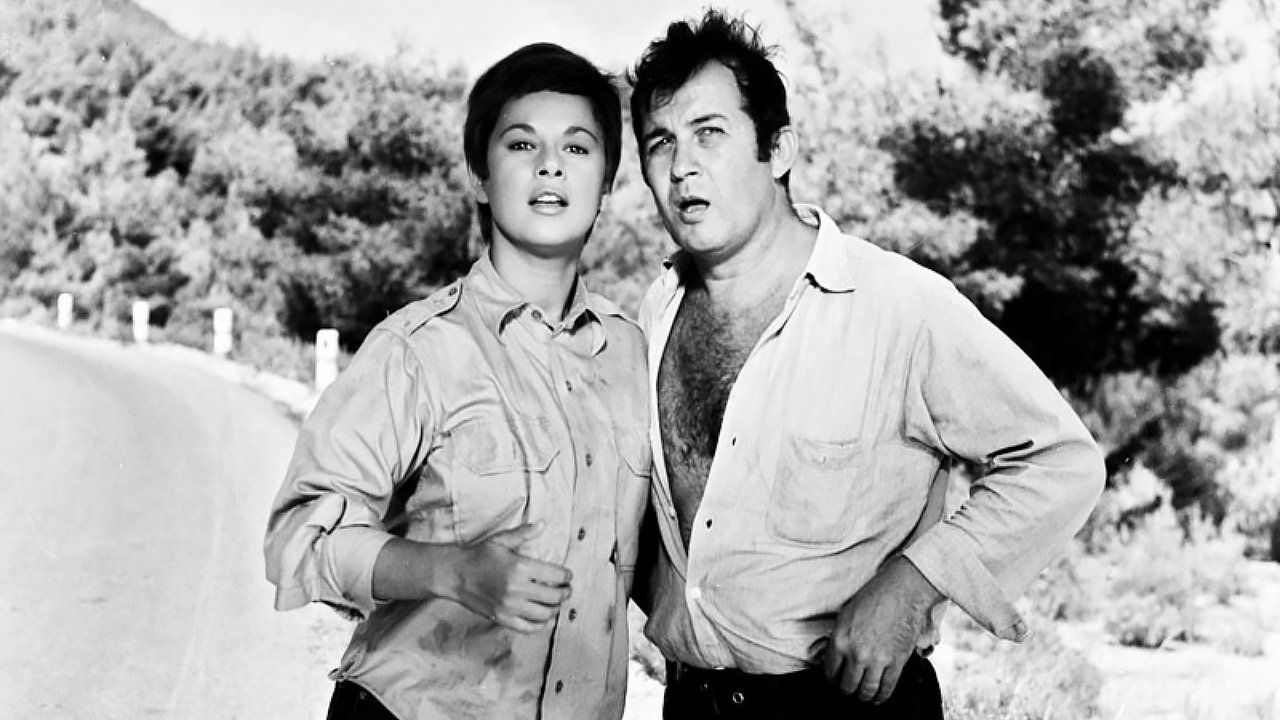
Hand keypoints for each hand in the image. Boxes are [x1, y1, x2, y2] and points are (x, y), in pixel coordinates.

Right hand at [454, 521, 573, 632]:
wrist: (455, 574)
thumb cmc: (479, 556)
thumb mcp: (501, 540)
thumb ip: (524, 533)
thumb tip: (543, 523)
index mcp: (520, 567)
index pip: (556, 575)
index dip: (567, 576)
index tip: (567, 576)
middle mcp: (517, 589)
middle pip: (554, 596)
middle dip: (565, 592)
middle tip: (566, 589)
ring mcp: (509, 606)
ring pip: (544, 614)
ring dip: (555, 609)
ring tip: (555, 602)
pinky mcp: (502, 618)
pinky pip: (528, 628)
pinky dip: (540, 625)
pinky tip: (545, 618)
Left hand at [820, 556, 941, 703]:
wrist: (903, 592)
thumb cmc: (874, 597)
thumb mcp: (846, 615)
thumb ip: (840, 638)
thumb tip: (836, 656)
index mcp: (840, 640)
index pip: (830, 671)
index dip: (831, 679)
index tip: (834, 681)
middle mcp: (857, 654)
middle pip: (847, 685)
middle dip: (846, 690)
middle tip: (847, 690)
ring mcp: (878, 660)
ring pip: (866, 691)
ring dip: (863, 696)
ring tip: (862, 696)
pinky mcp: (897, 662)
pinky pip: (887, 687)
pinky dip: (882, 696)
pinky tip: (879, 697)